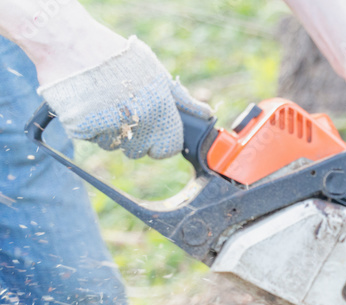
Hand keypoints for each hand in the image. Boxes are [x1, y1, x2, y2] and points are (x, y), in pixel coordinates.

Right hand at [38, 36, 211, 159]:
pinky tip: (88, 102)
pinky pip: (90, 137)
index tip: (155, 134)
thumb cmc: (118, 57)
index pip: (167, 149)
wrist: (71, 43)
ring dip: (111, 131)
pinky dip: (89, 125)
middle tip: (125, 111)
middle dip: (136, 138)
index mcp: (159, 112)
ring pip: (114, 145)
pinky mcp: (81, 129)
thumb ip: (182, 100)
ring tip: (105, 101)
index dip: (161, 143)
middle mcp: (137, 124)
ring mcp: (107, 128)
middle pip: (139, 151)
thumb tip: (206, 114)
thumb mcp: (156, 74)